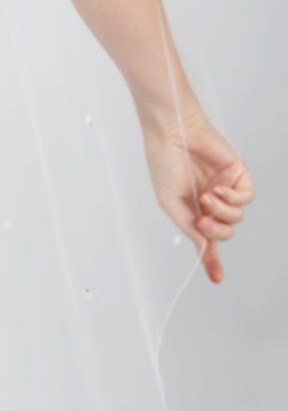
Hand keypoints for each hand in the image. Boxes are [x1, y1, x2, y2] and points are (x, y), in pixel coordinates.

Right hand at [140, 105, 254, 283]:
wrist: (173, 131)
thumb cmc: (164, 161)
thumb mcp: (170, 202)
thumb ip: (189, 227)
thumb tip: (204, 249)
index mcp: (191, 208)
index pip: (206, 239)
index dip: (211, 260)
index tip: (216, 278)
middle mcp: (210, 200)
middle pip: (225, 232)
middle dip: (215, 230)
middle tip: (201, 219)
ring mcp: (224, 188)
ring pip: (237, 217)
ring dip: (222, 212)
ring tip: (206, 197)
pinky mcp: (237, 174)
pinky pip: (246, 197)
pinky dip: (233, 198)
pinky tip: (218, 189)